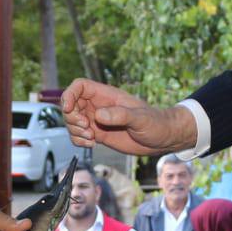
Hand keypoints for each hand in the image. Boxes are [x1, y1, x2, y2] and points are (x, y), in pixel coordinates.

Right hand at [61, 79, 196, 155]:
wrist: (162, 138)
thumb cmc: (156, 123)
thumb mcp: (140, 118)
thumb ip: (120, 115)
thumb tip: (98, 115)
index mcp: (107, 95)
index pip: (80, 86)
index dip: (69, 94)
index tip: (69, 109)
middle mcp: (99, 105)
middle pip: (71, 104)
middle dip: (72, 118)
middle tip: (86, 128)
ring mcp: (97, 120)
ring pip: (72, 121)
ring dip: (75, 131)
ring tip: (91, 138)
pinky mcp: (98, 134)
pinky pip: (79, 135)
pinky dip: (79, 140)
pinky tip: (92, 144)